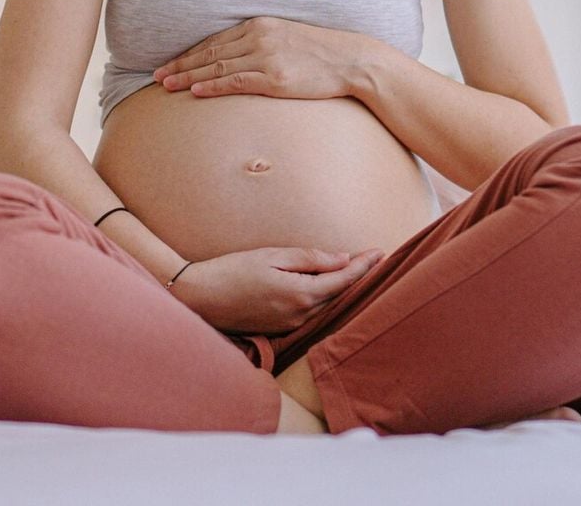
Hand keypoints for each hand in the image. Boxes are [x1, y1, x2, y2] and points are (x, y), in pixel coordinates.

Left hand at [152, 16, 364, 99]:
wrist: (352, 60)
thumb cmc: (322, 53)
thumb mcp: (288, 38)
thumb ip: (263, 43)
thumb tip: (241, 56)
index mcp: (260, 25)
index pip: (215, 40)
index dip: (189, 53)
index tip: (170, 63)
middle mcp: (259, 37)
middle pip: (210, 52)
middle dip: (180, 64)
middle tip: (156, 76)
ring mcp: (266, 57)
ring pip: (217, 68)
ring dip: (188, 77)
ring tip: (166, 85)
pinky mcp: (274, 78)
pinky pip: (235, 82)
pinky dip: (212, 86)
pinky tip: (195, 91)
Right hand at [168, 245, 386, 334]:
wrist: (200, 299)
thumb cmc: (232, 271)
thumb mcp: (272, 255)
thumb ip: (310, 259)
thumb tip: (342, 259)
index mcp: (300, 294)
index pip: (343, 279)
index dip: (364, 265)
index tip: (380, 251)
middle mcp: (300, 315)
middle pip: (339, 294)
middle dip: (358, 275)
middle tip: (375, 256)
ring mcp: (290, 325)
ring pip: (326, 304)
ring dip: (342, 286)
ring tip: (358, 267)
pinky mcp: (280, 328)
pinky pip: (311, 311)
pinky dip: (324, 296)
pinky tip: (327, 283)